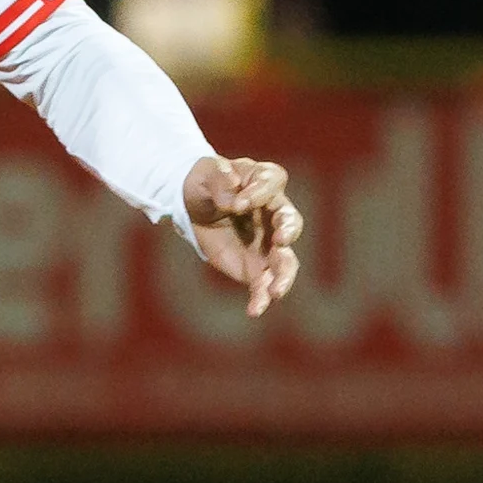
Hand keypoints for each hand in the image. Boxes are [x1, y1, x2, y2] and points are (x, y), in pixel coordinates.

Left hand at [183, 154, 303, 318]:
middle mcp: (274, 214)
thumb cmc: (204, 182)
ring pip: (286, 260)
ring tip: (276, 290)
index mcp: (265, 181)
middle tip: (280, 239)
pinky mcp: (255, 268)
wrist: (191, 207)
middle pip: (291, 222)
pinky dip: (261, 299)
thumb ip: (220, 179)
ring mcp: (268, 244)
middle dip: (289, 230)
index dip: (259, 193)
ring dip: (284, 275)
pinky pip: (263, 286)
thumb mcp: (205, 172)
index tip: (238, 203)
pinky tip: (255, 310)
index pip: (272, 183)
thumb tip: (234, 201)